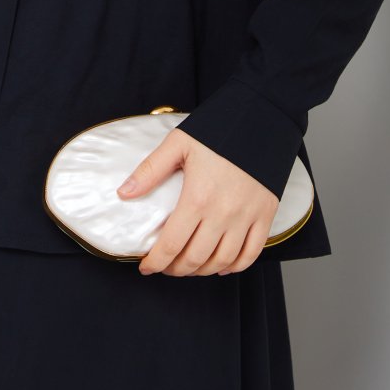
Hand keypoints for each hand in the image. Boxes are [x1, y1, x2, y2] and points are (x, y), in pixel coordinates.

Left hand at [116, 128, 279, 276]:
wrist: (260, 118)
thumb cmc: (218, 130)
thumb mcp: (178, 144)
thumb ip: (150, 170)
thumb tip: (124, 193)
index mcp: (198, 197)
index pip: (172, 244)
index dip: (156, 262)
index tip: (146, 267)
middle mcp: (223, 213)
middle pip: (195, 259)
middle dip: (175, 269)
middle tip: (165, 266)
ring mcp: (246, 217)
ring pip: (222, 261)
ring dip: (202, 271)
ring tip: (189, 266)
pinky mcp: (265, 215)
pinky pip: (251, 254)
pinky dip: (235, 266)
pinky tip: (222, 265)